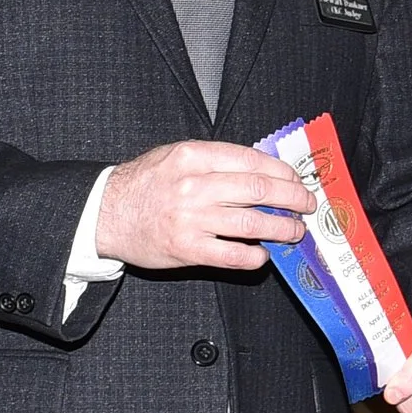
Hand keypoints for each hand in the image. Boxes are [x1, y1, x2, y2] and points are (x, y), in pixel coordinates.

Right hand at [95, 140, 312, 271]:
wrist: (105, 213)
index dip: (283, 172)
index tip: (297, 180)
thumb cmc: (144, 184)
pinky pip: (233, 254)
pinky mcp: (187, 249)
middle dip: (293, 198)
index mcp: (193, 156)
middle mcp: (194, 185)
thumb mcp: (176, 157)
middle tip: (307, 205)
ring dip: (282, 228)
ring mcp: (191, 219)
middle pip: (260, 189)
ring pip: (253, 222)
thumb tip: (263, 170)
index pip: (252, 160)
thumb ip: (216, 160)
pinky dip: (255, 255)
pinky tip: (263, 254)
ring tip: (294, 231)